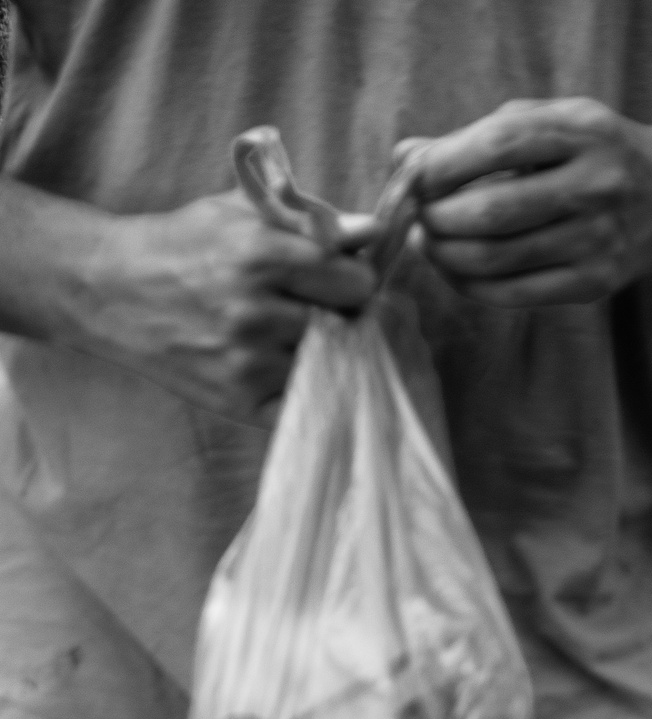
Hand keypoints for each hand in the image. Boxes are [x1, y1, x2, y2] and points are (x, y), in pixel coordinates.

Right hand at [66, 189, 376, 423]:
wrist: (107, 290)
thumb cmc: (183, 245)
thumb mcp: (242, 215)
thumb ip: (312, 222)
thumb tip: (373, 232)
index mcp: (260, 257)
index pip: (357, 281)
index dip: (356, 280)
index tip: (341, 279)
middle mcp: (254, 312)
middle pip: (350, 324)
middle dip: (344, 314)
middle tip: (322, 307)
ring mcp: (246, 362)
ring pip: (332, 361)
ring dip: (326, 350)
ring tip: (295, 332)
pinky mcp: (238, 400)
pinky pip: (305, 400)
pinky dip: (306, 385)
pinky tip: (287, 363)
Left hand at [403, 98, 651, 305]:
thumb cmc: (589, 154)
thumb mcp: (549, 122)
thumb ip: (479, 135)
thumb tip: (406, 160)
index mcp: (582, 132)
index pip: (496, 147)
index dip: (441, 166)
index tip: (413, 177)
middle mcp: (598, 186)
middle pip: (492, 212)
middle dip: (437, 218)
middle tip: (419, 217)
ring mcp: (599, 240)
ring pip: (497, 260)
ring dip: (446, 255)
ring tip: (430, 242)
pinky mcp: (595, 283)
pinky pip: (514, 294)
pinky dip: (471, 285)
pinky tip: (457, 269)